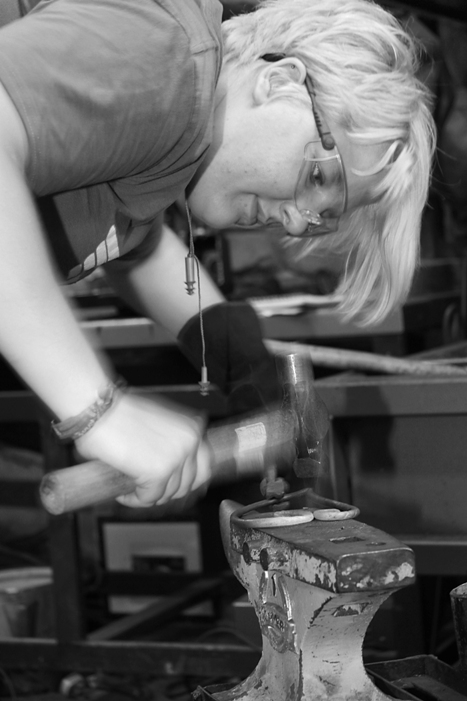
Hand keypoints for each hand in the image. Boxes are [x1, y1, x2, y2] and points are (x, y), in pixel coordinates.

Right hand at [75, 391, 210, 507]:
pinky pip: (149, 498)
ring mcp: (177, 458)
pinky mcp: (158, 473)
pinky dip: (134, 500)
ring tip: (131, 489)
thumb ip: (173, 439)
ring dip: (149, 496)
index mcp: (193, 427)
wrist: (99, 408)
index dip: (187, 479)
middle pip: (190, 483)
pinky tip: (123, 494)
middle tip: (150, 490)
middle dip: (168, 490)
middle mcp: (190, 442)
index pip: (204, 465)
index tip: (172, 483)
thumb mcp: (160, 420)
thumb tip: (175, 463)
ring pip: (168, 493)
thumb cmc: (120, 411)